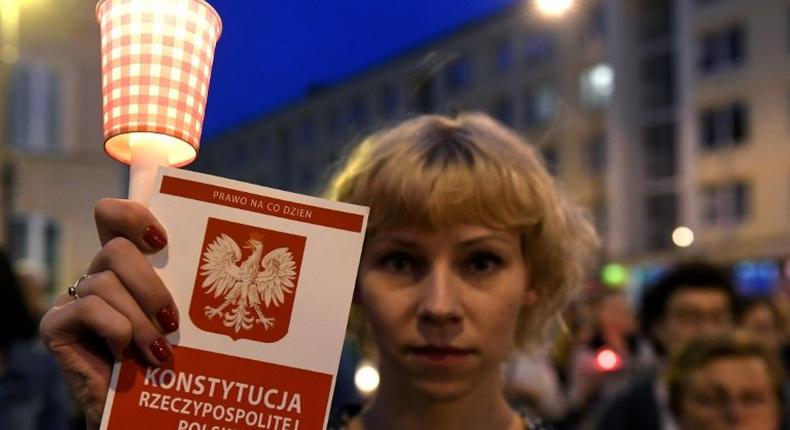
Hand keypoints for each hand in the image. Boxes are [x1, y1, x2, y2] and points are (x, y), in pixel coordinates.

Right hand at [39, 198, 177, 428]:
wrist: (138, 410)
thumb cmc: (167, 361)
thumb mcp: (179, 318)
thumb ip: (184, 288)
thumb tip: (221, 261)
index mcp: (127, 266)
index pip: (114, 217)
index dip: (133, 215)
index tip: (162, 239)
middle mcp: (97, 275)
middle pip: (116, 249)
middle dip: (151, 286)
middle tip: (172, 320)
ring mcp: (72, 299)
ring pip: (105, 282)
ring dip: (139, 320)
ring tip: (159, 351)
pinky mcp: (56, 325)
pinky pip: (88, 308)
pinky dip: (116, 330)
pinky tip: (125, 353)